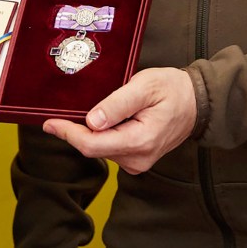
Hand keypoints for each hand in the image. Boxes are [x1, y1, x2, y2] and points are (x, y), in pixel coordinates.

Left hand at [40, 67, 196, 174]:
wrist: (197, 102)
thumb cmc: (172, 90)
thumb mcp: (144, 87)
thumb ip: (117, 104)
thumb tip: (91, 121)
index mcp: (139, 141)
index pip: (92, 145)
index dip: (67, 134)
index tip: (49, 122)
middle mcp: (137, 158)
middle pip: (93, 148)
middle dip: (73, 132)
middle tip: (56, 114)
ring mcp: (138, 161)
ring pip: (99, 149)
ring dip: (86, 132)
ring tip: (79, 111)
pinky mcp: (137, 157)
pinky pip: (109, 147)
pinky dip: (98, 134)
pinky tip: (97, 119)